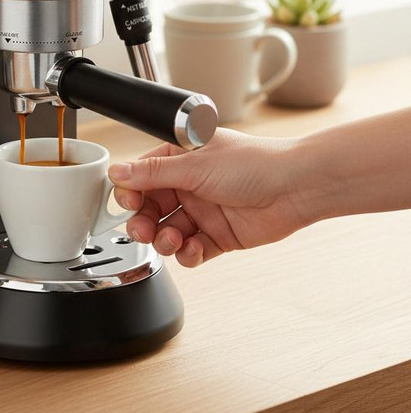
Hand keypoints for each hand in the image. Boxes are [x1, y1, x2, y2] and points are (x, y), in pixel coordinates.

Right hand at [109, 130, 308, 266]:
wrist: (295, 187)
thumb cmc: (253, 163)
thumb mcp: (194, 164)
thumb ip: (153, 173)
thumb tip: (118, 172)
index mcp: (179, 159)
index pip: (141, 177)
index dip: (131, 192)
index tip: (129, 203)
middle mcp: (188, 185)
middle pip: (150, 208)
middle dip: (143, 222)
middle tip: (143, 229)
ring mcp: (202, 212)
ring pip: (168, 232)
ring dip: (164, 239)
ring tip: (172, 239)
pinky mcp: (217, 236)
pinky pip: (192, 250)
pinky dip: (188, 253)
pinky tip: (194, 249)